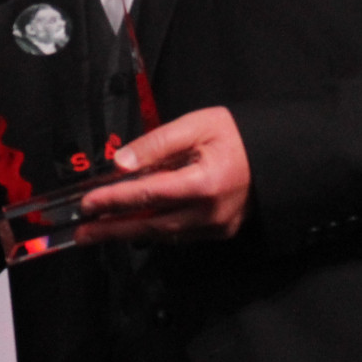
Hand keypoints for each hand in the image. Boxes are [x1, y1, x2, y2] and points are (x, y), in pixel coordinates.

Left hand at [75, 106, 251, 242]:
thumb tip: (121, 163)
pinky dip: (154, 231)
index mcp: (205, 183)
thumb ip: (156, 144)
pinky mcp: (220, 231)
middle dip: (112, 228)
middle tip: (82, 232)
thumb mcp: (196, 125)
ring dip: (129, 233)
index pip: (148, 194)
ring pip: (164, 234)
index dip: (115, 200)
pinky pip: (179, 235)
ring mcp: (217, 226)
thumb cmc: (239, 135)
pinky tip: (132, 228)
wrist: (279, 156)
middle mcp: (210, 212)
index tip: (88, 203)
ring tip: (99, 232)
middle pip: (151, 224)